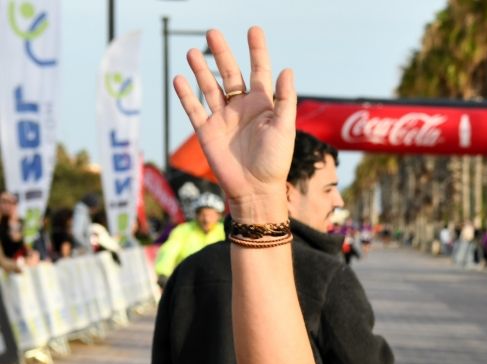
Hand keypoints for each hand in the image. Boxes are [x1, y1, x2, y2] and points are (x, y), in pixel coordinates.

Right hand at [172, 27, 294, 219]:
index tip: (254, 30)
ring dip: (201, 69)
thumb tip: (287, 69)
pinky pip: (193, 109)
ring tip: (193, 50)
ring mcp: (222, 118)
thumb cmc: (275, 162)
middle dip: (222, 53)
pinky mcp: (207, 131)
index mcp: (263, 105)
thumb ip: (285, 100)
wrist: (256, 191)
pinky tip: (179, 78)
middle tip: (213, 32)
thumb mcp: (284, 128)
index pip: (259, 71)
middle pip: (229, 73)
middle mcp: (241, 108)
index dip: (257, 51)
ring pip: (209, 87)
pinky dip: (186, 94)